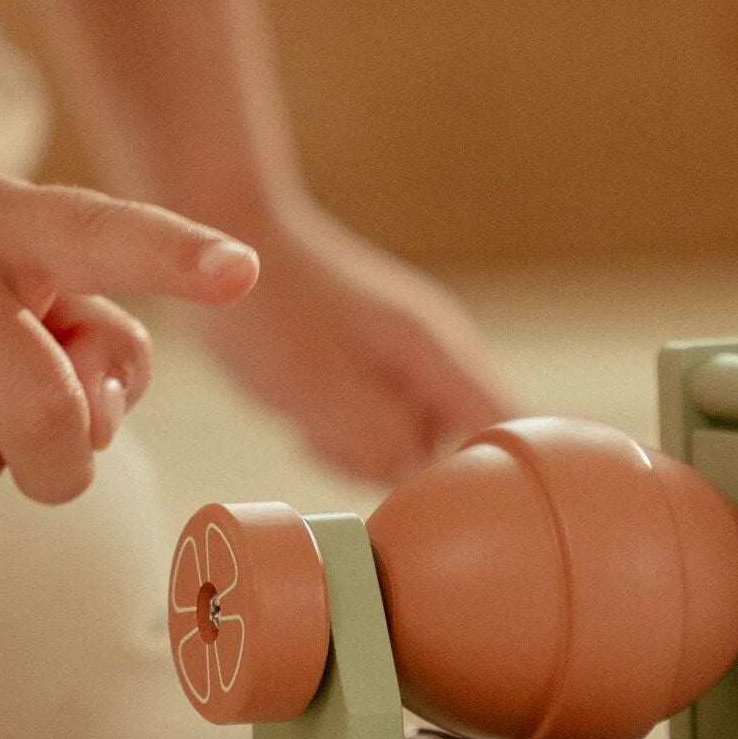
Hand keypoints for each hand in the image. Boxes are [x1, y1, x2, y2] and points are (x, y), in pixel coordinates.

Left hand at [188, 198, 515, 484]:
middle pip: (457, 446)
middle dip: (403, 467)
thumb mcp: (315, 385)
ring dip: (364, 452)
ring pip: (410, 443)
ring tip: (314, 421)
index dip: (505, 473)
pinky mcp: (369, 372)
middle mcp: (431, 356)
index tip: (462, 506)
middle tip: (337, 441)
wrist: (226, 232)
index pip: (511, 422)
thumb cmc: (268, 306)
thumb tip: (412, 475)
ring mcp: (401, 362)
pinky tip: (306, 416)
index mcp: (434, 350)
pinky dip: (342, 438)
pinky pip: (375, 430)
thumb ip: (374, 438)